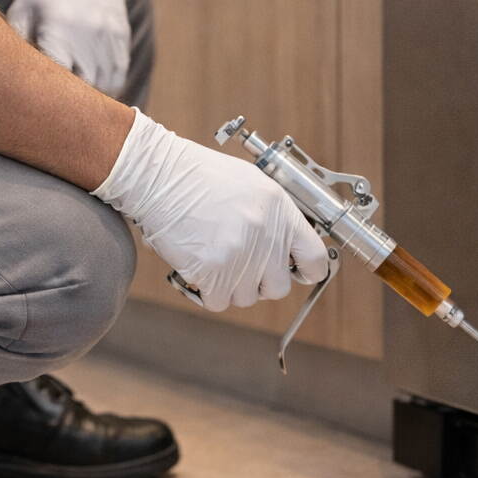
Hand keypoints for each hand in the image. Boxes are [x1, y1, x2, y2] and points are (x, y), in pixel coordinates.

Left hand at [8, 0, 130, 95]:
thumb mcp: (21, 9)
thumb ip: (17, 45)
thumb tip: (10, 82)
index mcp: (58, 27)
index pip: (56, 79)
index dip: (48, 98)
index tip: (37, 106)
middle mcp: (88, 33)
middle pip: (84, 88)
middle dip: (69, 103)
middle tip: (54, 110)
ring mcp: (109, 34)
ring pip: (106, 86)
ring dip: (91, 97)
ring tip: (73, 101)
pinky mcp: (121, 34)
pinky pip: (119, 73)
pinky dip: (107, 86)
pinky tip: (91, 86)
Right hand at [93, 109, 329, 310]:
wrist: (161, 177)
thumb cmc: (201, 176)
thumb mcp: (253, 184)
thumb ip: (275, 217)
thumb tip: (286, 245)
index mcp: (280, 211)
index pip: (315, 258)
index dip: (307, 270)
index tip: (297, 272)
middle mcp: (266, 235)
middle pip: (278, 287)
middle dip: (260, 282)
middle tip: (242, 266)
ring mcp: (240, 256)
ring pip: (246, 298)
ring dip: (230, 286)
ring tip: (214, 258)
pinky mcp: (213, 272)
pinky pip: (219, 302)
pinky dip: (208, 292)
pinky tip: (200, 267)